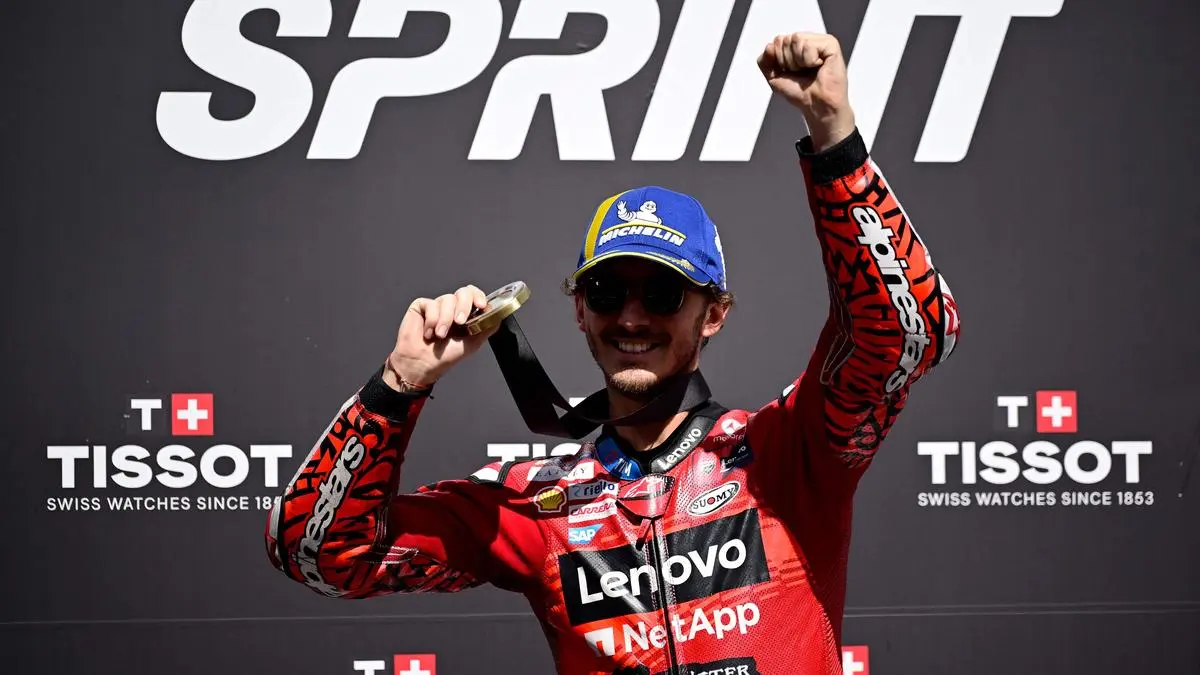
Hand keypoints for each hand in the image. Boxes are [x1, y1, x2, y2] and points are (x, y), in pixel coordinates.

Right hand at [383, 285, 498, 390]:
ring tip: (440, 335)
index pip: (475, 296)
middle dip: (463, 306)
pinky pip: (430, 304)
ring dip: (445, 319)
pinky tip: (428, 333)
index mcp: (465, 315)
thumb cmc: (445, 357)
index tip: (481, 305)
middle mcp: (452, 308)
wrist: (422, 364)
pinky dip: (431, 320)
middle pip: (463, 292)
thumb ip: (486, 327)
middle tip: (459, 322)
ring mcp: (437, 306)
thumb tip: (499, 315)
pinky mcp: (422, 306)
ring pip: (447, 299)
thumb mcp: (473, 343)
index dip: (479, 296)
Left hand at [757, 32, 854, 151]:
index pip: (777, 41)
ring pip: (796, 39)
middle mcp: (807, 40)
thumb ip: (764, 61)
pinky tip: (819, 66)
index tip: (790, 72)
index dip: (778, 60)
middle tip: (801, 72)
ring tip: (810, 70)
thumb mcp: (773, 77)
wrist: (816, 105)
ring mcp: (819, 41)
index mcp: (795, 46)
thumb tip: (769, 46)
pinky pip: (808, 45)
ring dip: (799, 62)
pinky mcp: (830, 44)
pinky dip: (810, 60)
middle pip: (785, 39)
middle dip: (788, 61)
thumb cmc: (799, 92)